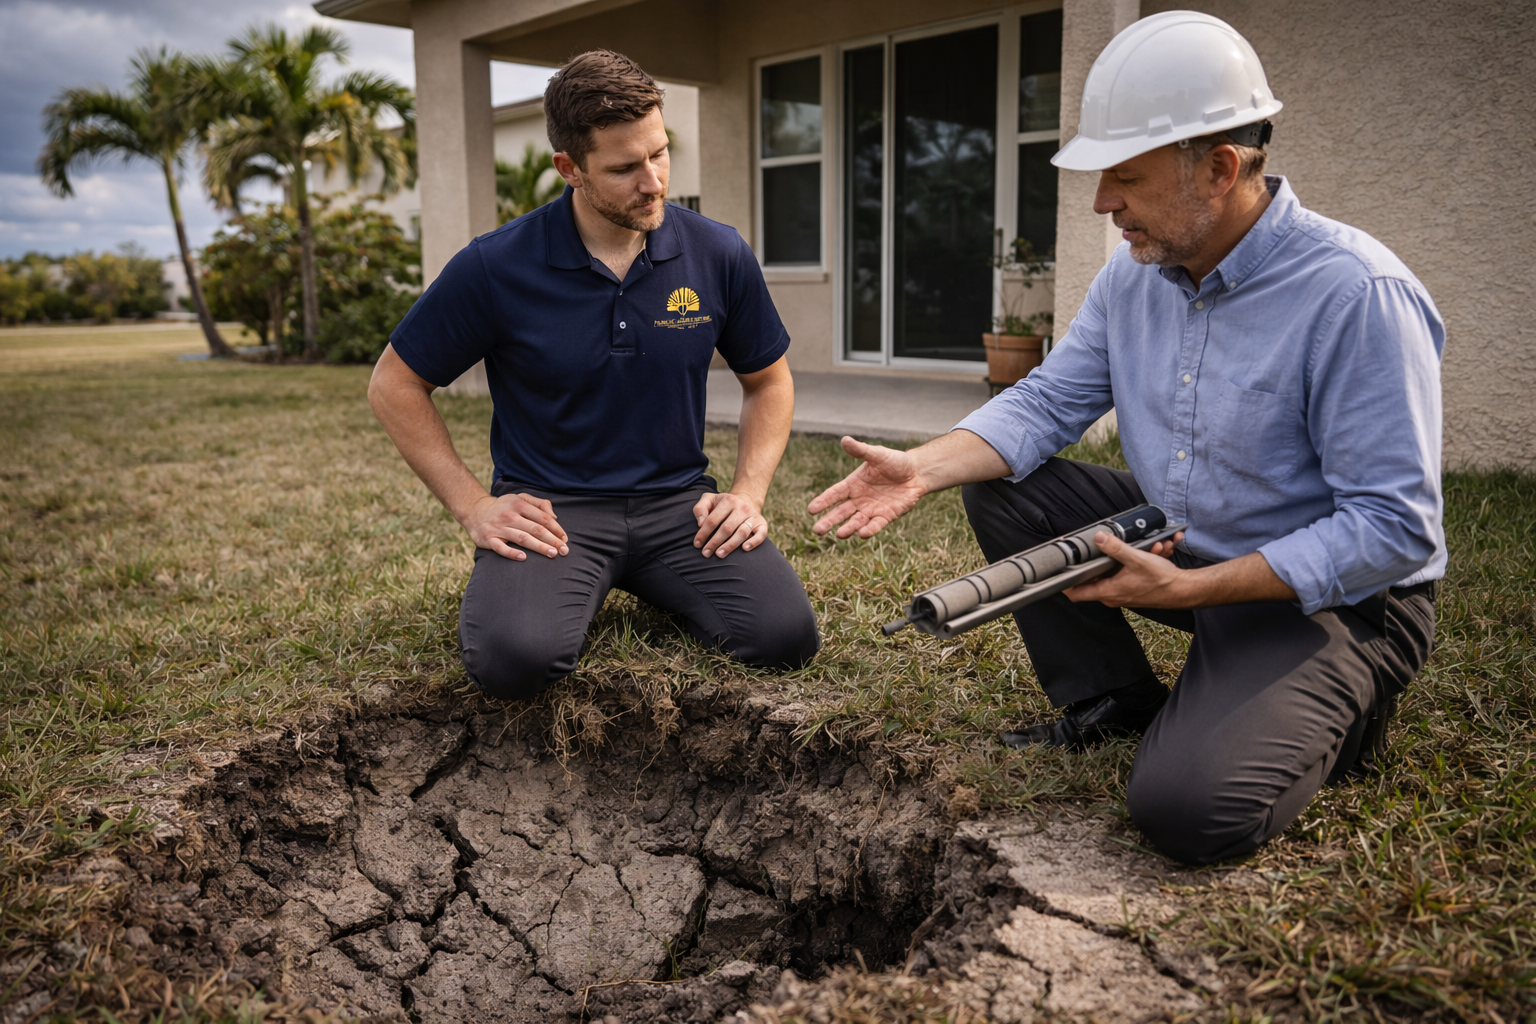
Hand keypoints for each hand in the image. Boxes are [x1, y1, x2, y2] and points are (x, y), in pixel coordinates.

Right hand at [463, 492, 568, 560]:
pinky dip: (512, 553)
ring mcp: (499, 528)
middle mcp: (510, 516)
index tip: (565, 539)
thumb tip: (555, 517)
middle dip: (552, 540)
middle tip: (564, 550)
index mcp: (519, 505)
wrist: (476, 511)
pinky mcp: (489, 539)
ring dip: (538, 547)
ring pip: (522, 538)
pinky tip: (523, 558)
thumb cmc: (505, 507)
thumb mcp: (521, 498)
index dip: (556, 529)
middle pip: (535, 529)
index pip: (542, 518)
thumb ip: (540, 504)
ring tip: (552, 554)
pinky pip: (501, 548)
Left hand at [693, 491, 766, 557]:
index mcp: (728, 501)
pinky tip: (745, 549)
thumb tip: (700, 523)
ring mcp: (753, 516)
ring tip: (719, 554)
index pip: (712, 520)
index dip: (703, 533)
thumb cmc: (722, 505)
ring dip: (730, 545)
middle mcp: (742, 507)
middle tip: (706, 553)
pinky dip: (754, 542)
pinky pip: (761, 534)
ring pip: (742, 532)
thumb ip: (700, 509)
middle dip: (714, 542)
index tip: (697, 544)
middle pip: (726, 528)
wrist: (745, 500)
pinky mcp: (762, 524)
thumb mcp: (709, 500)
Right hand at [807, 437, 926, 538]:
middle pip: (841, 512)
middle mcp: (859, 499)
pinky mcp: (886, 516)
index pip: (834, 494)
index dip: (823, 502)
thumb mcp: (877, 454)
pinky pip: (875, 525)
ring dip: (848, 528)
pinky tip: (862, 534)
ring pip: (856, 522)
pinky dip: (869, 530)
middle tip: (817, 531)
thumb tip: (845, 439)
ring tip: (840, 534)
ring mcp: (871, 509)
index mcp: (853, 484)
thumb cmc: (895, 462)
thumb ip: (861, 450)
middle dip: (829, 521)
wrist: (916, 472)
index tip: (811, 510)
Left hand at [1065, 530, 1188, 607]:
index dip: (1064, 583)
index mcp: (1108, 591)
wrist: (1185, 590)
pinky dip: (1142, 560)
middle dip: (1106, 558)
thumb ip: (1115, 548)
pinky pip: (1132, 571)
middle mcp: (1114, 595)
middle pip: (1097, 576)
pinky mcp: (1135, 588)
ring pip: (1118, 570)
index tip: (1057, 572)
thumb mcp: (1136, 559)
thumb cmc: (1162, 581)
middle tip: (1111, 545)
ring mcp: (1124, 593)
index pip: (1076, 593)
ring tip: (1150, 548)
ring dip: (1130, 556)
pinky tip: (1158, 550)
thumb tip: (1098, 538)